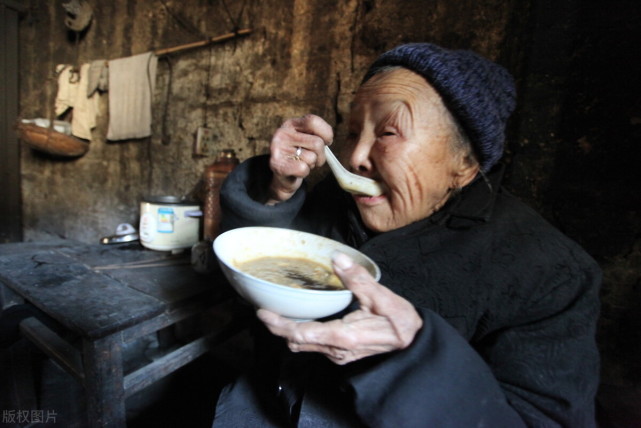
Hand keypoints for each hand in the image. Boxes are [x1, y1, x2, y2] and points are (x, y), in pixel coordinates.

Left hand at [257, 253, 422, 364]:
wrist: (413, 345)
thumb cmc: (400, 323)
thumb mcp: (382, 297)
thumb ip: (358, 278)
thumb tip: (338, 258)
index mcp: (342, 336)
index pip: (301, 334)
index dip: (279, 325)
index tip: (263, 313)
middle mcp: (336, 350)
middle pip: (296, 342)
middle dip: (278, 328)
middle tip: (265, 311)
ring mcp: (338, 355)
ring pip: (304, 346)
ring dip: (289, 332)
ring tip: (278, 314)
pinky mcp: (341, 354)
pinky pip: (314, 346)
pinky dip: (301, 334)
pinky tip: (301, 319)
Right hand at [267, 114, 332, 203]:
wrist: (283, 175)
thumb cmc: (300, 155)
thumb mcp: (307, 140)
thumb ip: (318, 135)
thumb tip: (327, 140)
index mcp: (291, 124)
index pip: (313, 121)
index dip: (326, 133)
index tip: (327, 142)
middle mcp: (282, 133)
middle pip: (317, 143)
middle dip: (321, 155)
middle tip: (313, 158)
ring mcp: (277, 148)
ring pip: (311, 158)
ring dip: (311, 164)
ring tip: (302, 163)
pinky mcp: (276, 165)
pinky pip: (303, 169)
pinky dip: (304, 172)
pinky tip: (296, 171)